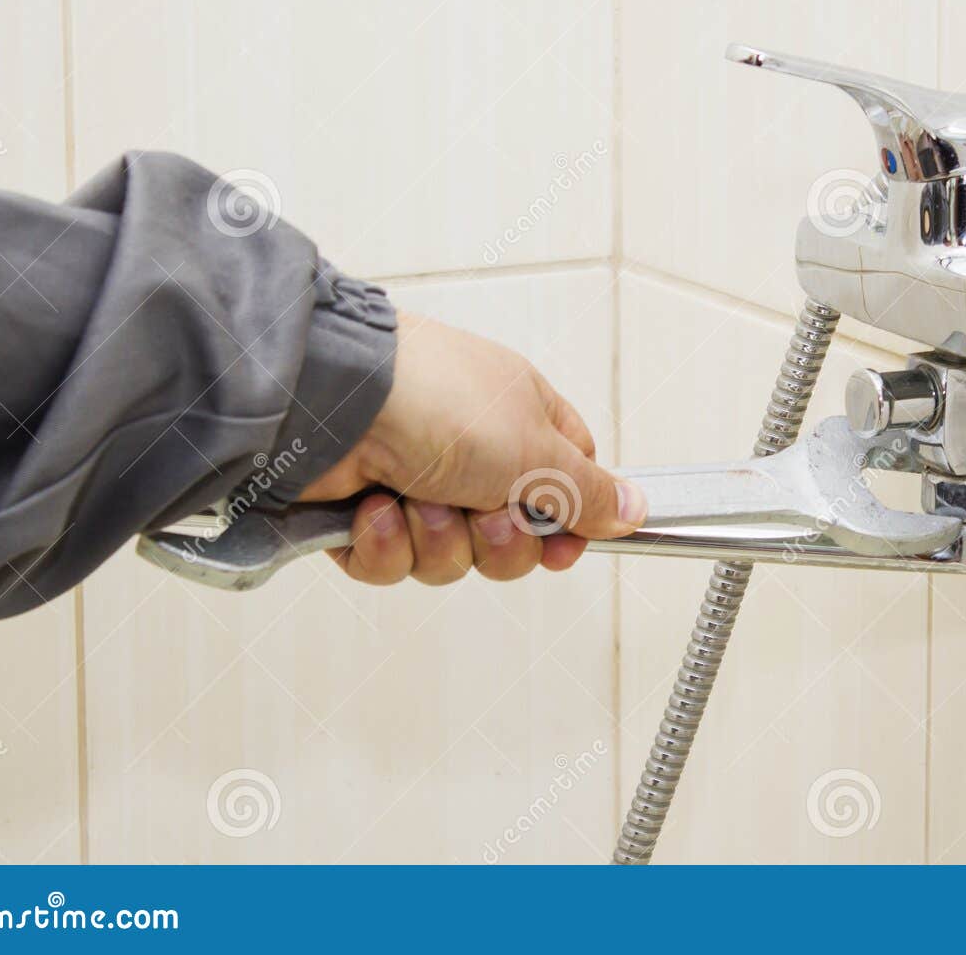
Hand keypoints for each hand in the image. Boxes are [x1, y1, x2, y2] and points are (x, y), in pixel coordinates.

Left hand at [299, 313, 644, 585]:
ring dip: (436, 538)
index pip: (566, 487)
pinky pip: (393, 564)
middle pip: (510, 540)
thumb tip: (636, 510)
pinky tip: (375, 508)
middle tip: (482, 513)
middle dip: (496, 542)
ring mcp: (415, 482)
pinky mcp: (363, 514)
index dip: (567, 526)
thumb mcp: (535, 450)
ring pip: (451, 558)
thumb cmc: (436, 402)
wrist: (328, 403)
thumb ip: (588, 491)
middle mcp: (470, 453)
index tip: (562, 545)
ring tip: (416, 499)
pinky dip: (385, 544)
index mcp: (520, 423)